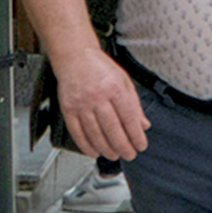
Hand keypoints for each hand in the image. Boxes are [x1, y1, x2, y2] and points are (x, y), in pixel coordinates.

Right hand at [59, 45, 150, 160]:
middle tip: (129, 155)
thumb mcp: (125, 81)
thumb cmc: (100, 68)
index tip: (141, 145)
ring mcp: (81, 104)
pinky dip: (86, 145)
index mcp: (115, 89)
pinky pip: (77, 131)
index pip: (129, 118)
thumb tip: (143, 125)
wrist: (75, 57)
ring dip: (106, 148)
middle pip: (112, 128)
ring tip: (114, 155)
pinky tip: (94, 151)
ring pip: (95, 133)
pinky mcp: (68, 109)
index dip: (136, 136)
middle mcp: (98, 97)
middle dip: (123, 146)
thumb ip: (135, 105)